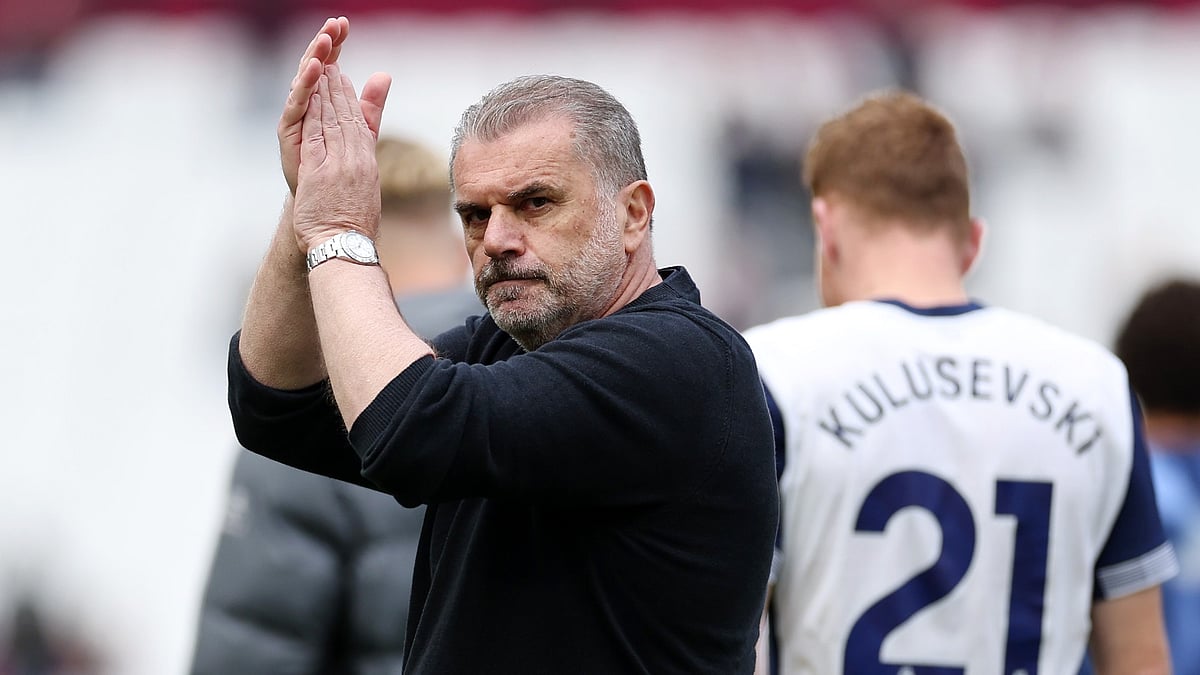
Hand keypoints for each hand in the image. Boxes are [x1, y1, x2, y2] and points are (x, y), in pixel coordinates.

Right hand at [277, 17, 391, 193]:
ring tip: (325, 39)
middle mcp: (308, 106)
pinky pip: (298, 104)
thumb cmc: (339, 170)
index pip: (329, 65)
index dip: (336, 45)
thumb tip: (384, 74)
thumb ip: (370, 103)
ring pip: (304, 81)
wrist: (326, 207)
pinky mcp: (289, 131)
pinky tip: (316, 68)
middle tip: (334, 23)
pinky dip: (306, 85)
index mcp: (323, 102)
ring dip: (314, 58)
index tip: (345, 23)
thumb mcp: (361, 131)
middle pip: (315, 67)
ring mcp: (297, 118)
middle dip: (324, 44)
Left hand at [293, 65, 385, 251]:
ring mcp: (339, 164)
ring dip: (325, 92)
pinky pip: (316, 134)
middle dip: (338, 88)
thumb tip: (370, 151)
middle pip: (346, 116)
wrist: (344, 247)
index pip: (359, 123)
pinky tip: (308, 95)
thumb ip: (364, 167)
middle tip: (331, 62)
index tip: (343, 78)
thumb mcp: (366, 188)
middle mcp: (356, 160)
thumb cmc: (354, 224)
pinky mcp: (321, 171)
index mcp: (368, 163)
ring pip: (332, 120)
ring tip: (320, 70)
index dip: (350, 98)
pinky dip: (313, 112)